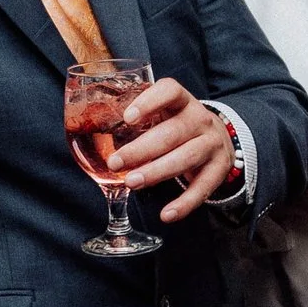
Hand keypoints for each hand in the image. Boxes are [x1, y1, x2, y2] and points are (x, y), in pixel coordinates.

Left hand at [111, 80, 235, 221]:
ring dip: (157, 172)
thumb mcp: (163, 114)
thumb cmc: (177, 126)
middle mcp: (200, 119)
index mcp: (182, 101)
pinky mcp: (219, 168)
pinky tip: (166, 215)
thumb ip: (136, 120)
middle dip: (141, 149)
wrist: (218, 140)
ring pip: (185, 158)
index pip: (169, 91)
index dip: (149, 102)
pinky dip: (184, 203)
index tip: (127, 118)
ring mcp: (212, 143)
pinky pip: (203, 188)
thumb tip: (88, 130)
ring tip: (132, 182)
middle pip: (172, 132)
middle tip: (115, 162)